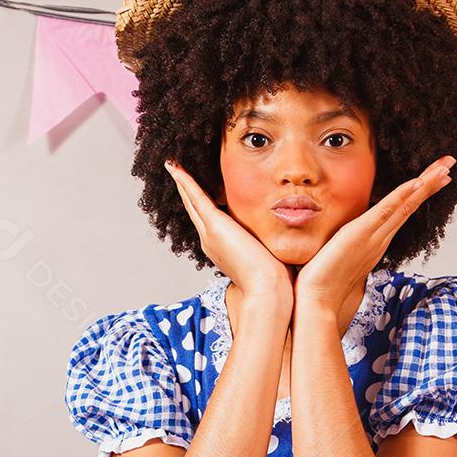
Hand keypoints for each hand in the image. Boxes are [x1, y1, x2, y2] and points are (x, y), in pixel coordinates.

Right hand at [164, 159, 294, 313]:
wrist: (267, 292)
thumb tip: (284, 234)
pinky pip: (195, 197)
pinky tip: (175, 166)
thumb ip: (268, 242)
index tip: (196, 187)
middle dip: (185, 189)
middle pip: (194, 208)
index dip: (201, 202)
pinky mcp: (215, 225)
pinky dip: (184, 181)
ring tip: (172, 164)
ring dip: (181, 182)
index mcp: (222, 247)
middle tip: (175, 170)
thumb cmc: (274, 280)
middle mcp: (211, 240)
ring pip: (191, 201)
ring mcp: (210, 233)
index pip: (209, 218)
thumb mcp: (268, 254)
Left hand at [293, 155, 455, 316]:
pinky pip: (387, 211)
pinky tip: (418, 183)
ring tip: (444, 168)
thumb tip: (343, 244)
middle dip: (431, 183)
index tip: (435, 177)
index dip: (419, 193)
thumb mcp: (339, 262)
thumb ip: (347, 251)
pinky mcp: (361, 234)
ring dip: (426, 185)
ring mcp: (373, 237)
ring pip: (405, 206)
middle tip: (449, 164)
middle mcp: (380, 239)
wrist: (318, 302)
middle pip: (410, 206)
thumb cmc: (326, 288)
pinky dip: (403, 196)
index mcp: (376, 243)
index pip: (402, 212)